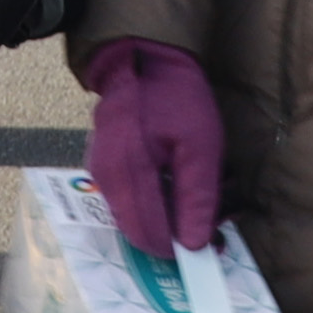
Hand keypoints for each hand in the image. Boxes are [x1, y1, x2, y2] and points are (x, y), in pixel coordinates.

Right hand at [83, 38, 222, 260]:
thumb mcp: (201, 146)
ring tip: (199, 202)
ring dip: (167, 220)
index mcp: (129, 172)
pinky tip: (177, 187)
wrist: (144, 62)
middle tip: (214, 227)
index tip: (212, 250)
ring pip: (133, 218)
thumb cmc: (176, 99)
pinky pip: (127, 200)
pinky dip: (155, 203)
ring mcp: (99, 172)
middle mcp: (106, 178)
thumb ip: (196, 197)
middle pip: (139, 231)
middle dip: (175, 236)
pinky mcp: (101, 167)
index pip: (149, 233)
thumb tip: (195, 244)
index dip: (179, 250)